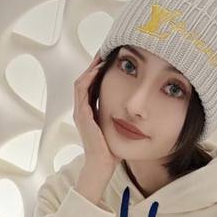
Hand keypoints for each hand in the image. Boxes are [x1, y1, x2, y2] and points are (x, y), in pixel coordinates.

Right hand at [73, 53, 119, 176]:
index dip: (97, 71)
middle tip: (104, 51)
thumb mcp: (117, 128)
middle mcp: (82, 110)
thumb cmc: (111, 150)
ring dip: (90, 68)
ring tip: (101, 56)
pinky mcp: (82, 116)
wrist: (102, 165)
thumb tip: (136, 109)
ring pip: (81, 82)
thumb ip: (120, 117)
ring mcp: (80, 113)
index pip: (90, 86)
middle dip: (93, 65)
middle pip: (84, 80)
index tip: (108, 60)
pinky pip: (82, 91)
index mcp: (89, 112)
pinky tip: (97, 70)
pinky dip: (88, 79)